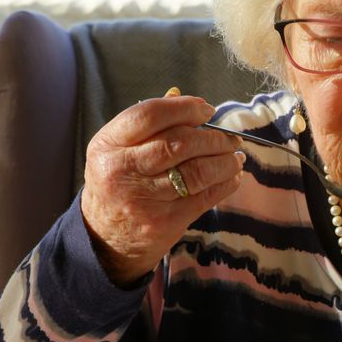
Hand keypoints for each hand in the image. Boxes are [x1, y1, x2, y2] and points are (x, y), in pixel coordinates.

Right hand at [81, 88, 244, 285]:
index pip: (149, 115)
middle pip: (178, 143)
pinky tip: (232, 176)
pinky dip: (225, 183)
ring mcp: (143, 199)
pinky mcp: (164, 222)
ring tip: (235, 155)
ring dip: (225, 160)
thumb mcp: (118, 151)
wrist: (106, 240)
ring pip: (196, 171)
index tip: (206, 110)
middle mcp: (121, 170)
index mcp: (107, 145)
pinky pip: (205, 197)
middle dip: (213, 137)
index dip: (184, 109)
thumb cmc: (118, 185)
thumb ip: (148, 125)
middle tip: (229, 137)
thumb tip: (184, 100)